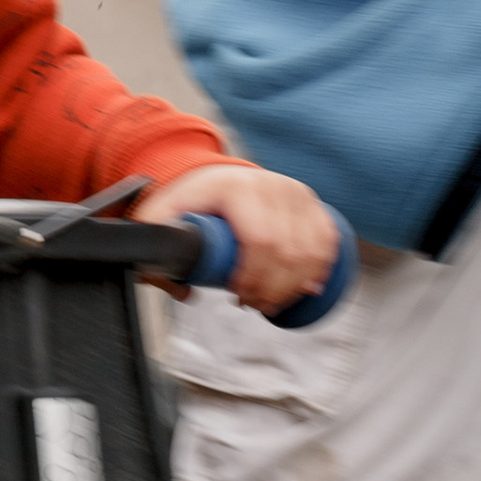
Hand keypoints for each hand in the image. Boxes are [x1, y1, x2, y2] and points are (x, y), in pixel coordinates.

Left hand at [139, 161, 340, 317]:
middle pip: (287, 251)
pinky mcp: (313, 204)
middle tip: (252, 304)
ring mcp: (296, 194)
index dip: (253, 276)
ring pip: (311, 251)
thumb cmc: (191, 201)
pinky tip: (304, 287)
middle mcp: (272, 185)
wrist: (217, 176)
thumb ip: (154, 246)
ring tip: (271, 300)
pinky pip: (326, 243)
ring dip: (294, 286)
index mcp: (236, 187)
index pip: (259, 238)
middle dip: (272, 288)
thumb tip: (182, 290)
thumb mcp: (162, 215)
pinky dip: (319, 270)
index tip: (237, 295)